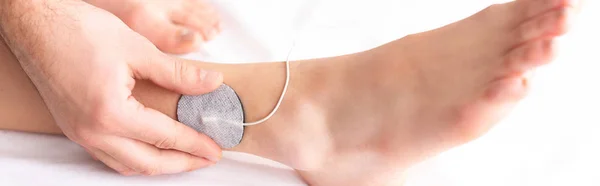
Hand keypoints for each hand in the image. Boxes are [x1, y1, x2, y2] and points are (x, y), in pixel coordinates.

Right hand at [0, 0, 222, 174]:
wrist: (36, 25)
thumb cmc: (81, 32)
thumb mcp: (138, 49)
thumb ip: (178, 73)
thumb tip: (213, 84)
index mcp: (111, 113)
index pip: (165, 137)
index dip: (195, 144)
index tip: (216, 148)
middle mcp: (93, 132)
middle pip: (148, 162)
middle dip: (182, 163)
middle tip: (207, 158)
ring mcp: (80, 133)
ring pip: (127, 165)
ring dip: (159, 164)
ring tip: (184, 156)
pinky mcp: (74, 128)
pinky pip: (109, 156)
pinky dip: (135, 158)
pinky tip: (150, 148)